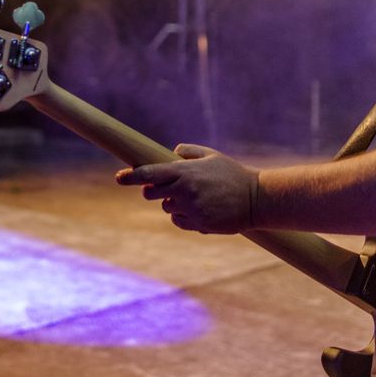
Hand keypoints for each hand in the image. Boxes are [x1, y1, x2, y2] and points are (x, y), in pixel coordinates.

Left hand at [115, 145, 259, 234]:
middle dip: (153, 190)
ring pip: (167, 208)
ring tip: (197, 198)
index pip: (150, 173)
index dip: (132, 176)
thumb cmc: (233, 174)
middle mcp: (184, 191)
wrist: (256, 199)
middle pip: (151, 194)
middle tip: (166, 187)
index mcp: (185, 172)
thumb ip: (189, 152)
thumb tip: (173, 152)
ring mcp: (191, 209)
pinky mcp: (198, 224)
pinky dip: (184, 217)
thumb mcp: (212, 156)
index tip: (119, 178)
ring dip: (174, 204)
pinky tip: (201, 210)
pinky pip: (179, 222)